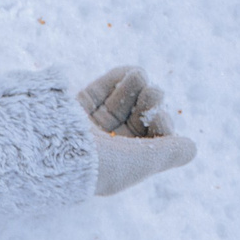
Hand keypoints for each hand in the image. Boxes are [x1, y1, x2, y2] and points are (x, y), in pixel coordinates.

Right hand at [79, 67, 195, 195]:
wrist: (49, 149)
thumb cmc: (100, 162)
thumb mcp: (142, 162)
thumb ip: (169, 153)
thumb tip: (190, 147)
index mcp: (119, 167)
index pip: (149, 141)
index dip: (161, 126)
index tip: (159, 120)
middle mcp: (102, 148)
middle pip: (136, 119)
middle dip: (149, 103)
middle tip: (152, 94)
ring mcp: (86, 127)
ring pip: (120, 102)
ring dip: (136, 87)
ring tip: (139, 77)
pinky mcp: (71, 107)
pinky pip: (100, 90)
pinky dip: (117, 79)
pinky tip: (130, 72)